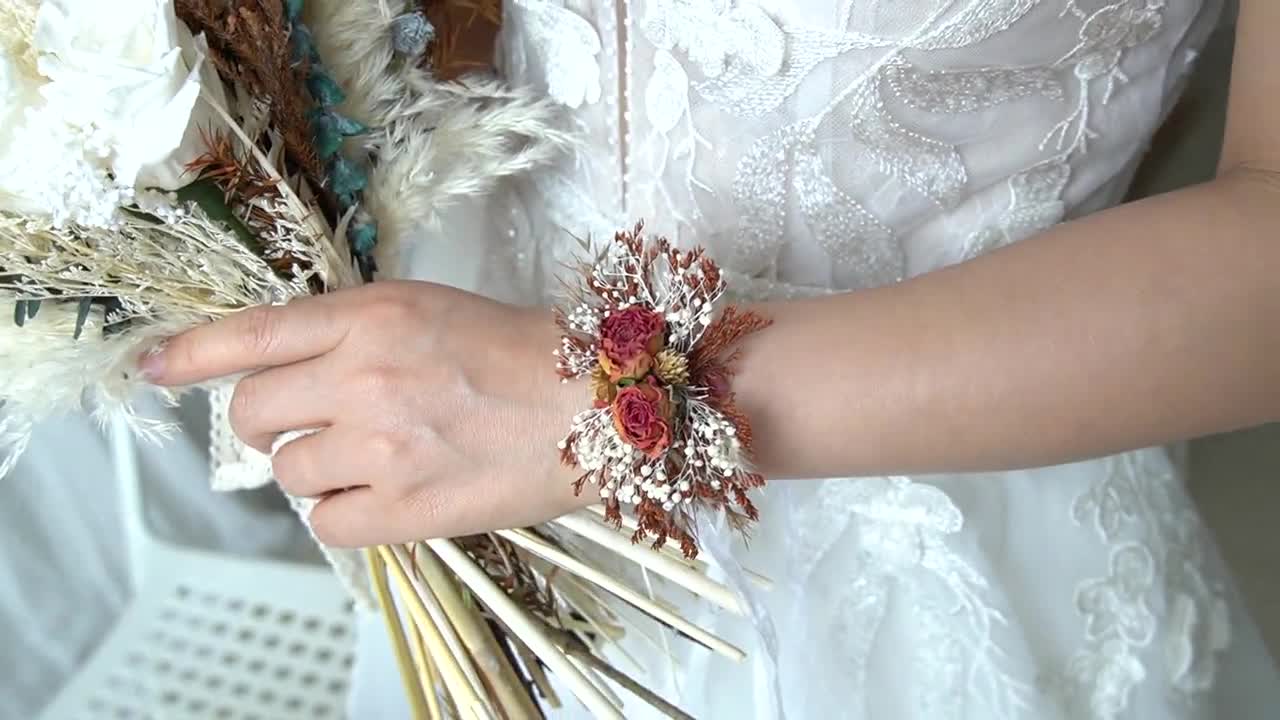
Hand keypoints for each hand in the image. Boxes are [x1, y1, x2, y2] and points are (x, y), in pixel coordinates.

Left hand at [144, 281, 591, 546]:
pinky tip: (384, 492)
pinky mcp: (408, 509)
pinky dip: (343, 511)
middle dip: (269, 421)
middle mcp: (367, 379)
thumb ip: (346, 331)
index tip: (153, 368)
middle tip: (314, 422)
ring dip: (314, 467)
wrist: (592, 406)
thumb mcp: (424, 309)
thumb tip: (276, 365)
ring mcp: (385, 447)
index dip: (190, 354)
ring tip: (373, 455)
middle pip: (251, 414)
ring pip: (286, 471)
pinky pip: (325, 522)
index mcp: (370, 318)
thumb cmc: (516, 353)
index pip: (251, 336)